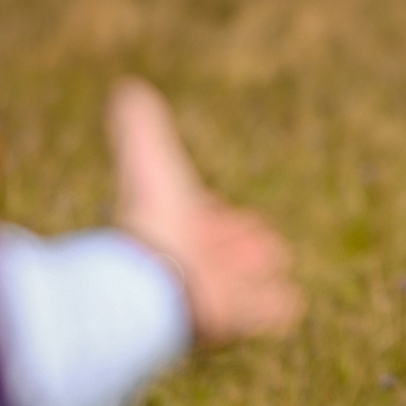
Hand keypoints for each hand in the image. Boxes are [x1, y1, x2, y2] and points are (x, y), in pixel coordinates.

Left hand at [111, 79, 303, 345]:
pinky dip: (278, 301)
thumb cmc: (155, 223)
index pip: (206, 222)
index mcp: (181, 230)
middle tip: (250, 242)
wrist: (158, 280)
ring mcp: (223, 294)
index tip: (207, 209)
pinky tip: (277, 296)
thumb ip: (142, 130)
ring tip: (263, 265)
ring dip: (260, 272)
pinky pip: (277, 308)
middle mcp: (200, 265)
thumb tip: (127, 87)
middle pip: (233, 253)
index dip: (213, 216)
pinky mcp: (245, 318)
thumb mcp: (153, 164)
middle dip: (245, 243)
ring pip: (254, 281)